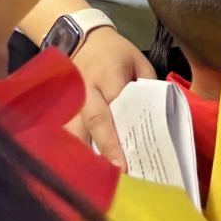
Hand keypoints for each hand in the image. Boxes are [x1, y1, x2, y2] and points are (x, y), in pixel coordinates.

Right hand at [62, 26, 154, 168]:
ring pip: (73, 131)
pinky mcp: (63, 108)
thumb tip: (158, 118)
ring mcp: (71, 100)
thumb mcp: (139, 62)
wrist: (84, 39)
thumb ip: (148, 87)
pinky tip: (78, 171)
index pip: (117, 107)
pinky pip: (64, 132)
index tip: (127, 163)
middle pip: (94, 122)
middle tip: (117, 176)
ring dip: (83, 155)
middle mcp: (87, 90)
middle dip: (104, 149)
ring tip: (95, 181)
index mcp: (108, 76)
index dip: (120, 136)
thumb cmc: (116, 53)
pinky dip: (70, 151)